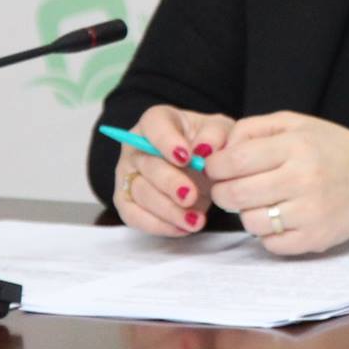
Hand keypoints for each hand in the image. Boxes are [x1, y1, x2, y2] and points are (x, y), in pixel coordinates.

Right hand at [114, 105, 231, 237]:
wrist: (204, 167)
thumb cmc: (209, 143)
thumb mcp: (221, 131)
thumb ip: (215, 135)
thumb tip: (204, 149)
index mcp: (157, 121)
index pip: (154, 125)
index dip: (166, 142)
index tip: (186, 157)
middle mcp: (136, 147)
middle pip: (147, 164)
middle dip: (169, 183)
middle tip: (190, 195)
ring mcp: (129, 175)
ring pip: (141, 193)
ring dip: (167, 210)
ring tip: (194, 220)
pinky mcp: (127, 201)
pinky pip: (135, 217)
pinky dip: (159, 225)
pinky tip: (183, 228)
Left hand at [205, 112, 348, 255]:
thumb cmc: (329, 147)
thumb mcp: (294, 123)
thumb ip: (251, 129)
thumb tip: (215, 153)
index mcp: (296, 145)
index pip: (233, 161)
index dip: (215, 166)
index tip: (217, 168)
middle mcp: (303, 178)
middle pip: (235, 195)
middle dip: (223, 192)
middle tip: (231, 188)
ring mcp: (310, 212)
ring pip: (249, 222)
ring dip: (247, 213)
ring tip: (262, 202)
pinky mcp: (314, 238)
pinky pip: (270, 244)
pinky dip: (268, 233)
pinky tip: (280, 218)